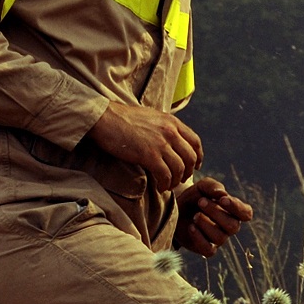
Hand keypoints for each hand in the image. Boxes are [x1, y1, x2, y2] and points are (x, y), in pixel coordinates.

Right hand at [87, 102, 202, 189]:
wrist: (104, 118)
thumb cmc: (122, 118)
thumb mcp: (150, 116)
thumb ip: (163, 127)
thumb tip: (169, 140)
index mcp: (172, 121)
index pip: (195, 141)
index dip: (198, 157)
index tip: (194, 166)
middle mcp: (170, 132)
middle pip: (190, 157)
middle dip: (188, 172)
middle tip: (180, 180)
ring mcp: (160, 143)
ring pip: (180, 168)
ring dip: (176, 181)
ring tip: (167, 185)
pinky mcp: (149, 155)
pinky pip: (165, 175)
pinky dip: (165, 184)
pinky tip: (159, 187)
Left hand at [176, 176, 253, 257]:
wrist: (175, 210)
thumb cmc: (193, 197)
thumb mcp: (202, 187)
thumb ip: (213, 187)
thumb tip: (222, 194)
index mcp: (233, 211)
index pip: (246, 213)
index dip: (237, 208)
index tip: (222, 199)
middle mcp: (229, 227)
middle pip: (233, 226)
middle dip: (216, 212)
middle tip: (201, 201)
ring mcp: (218, 239)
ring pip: (220, 238)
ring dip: (206, 224)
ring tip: (195, 215)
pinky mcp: (206, 249)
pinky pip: (209, 250)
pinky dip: (199, 238)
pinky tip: (191, 227)